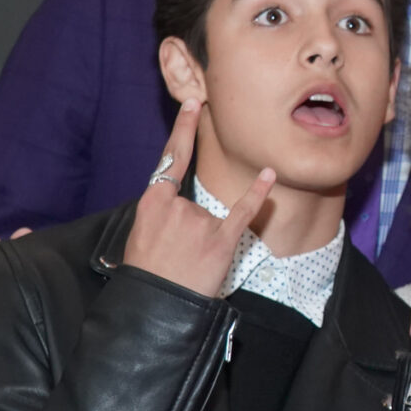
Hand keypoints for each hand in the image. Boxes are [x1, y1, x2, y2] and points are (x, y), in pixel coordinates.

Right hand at [120, 101, 274, 297]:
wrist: (155, 307)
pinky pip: (243, 212)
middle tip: (176, 259)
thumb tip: (175, 206)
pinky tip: (269, 175)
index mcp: (152, 203)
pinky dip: (258, 195)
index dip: (184, 129)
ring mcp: (200, 222)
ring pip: (214, 219)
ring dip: (206, 241)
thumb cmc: (146, 275)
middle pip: (196, 202)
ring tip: (189, 266)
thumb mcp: (141, 236)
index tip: (195, 102)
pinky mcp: (222, 240)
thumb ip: (161, 214)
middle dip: (191, 230)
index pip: (171, 158)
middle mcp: (178, 206)